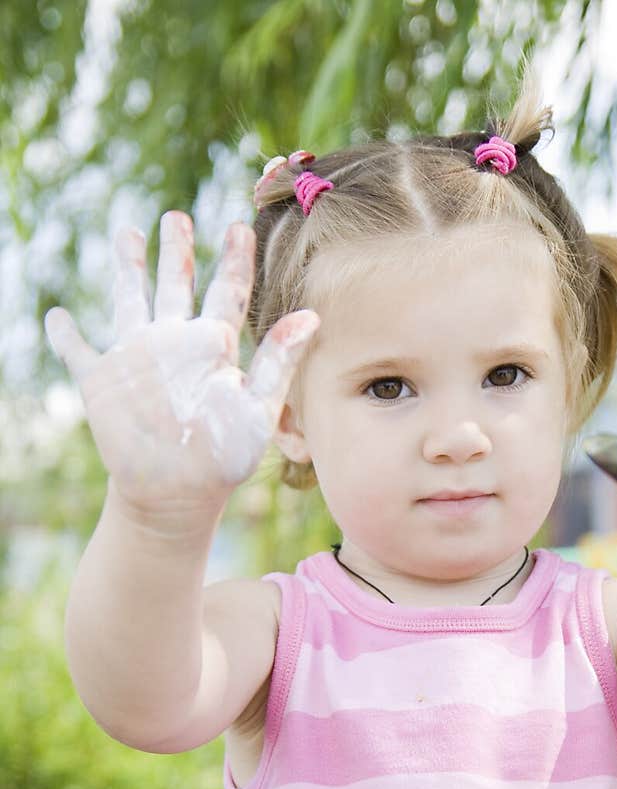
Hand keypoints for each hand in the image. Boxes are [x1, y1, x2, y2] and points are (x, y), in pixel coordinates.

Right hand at [44, 211, 318, 522]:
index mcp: (214, 346)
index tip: (239, 227)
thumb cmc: (224, 459)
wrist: (177, 495)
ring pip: (129, 298)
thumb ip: (280, 363)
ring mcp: (137, 359)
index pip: (227, 292)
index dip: (234, 260)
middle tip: (177, 216)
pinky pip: (79, 352)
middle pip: (176, 283)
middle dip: (176, 249)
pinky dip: (66, 336)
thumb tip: (311, 316)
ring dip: (128, 266)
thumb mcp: (257, 409)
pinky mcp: (102, 383)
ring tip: (127, 231)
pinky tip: (55, 317)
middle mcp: (175, 343)